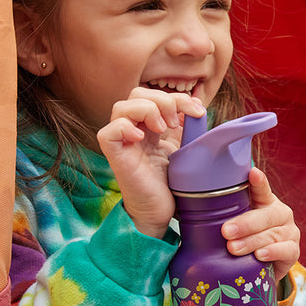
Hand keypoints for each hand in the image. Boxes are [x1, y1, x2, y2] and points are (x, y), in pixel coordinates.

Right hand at [97, 87, 204, 237]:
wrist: (161, 211)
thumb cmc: (170, 183)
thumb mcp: (184, 147)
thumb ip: (187, 126)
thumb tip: (195, 105)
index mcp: (149, 126)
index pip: (155, 95)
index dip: (177, 97)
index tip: (197, 111)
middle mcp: (133, 130)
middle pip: (137, 94)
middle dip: (163, 100)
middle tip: (176, 122)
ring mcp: (122, 142)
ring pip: (121, 107)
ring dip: (148, 110)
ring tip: (162, 129)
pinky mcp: (114, 156)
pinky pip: (108, 131)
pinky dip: (125, 128)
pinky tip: (141, 139)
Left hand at [221, 167, 299, 283]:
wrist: (260, 269)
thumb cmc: (242, 241)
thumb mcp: (232, 225)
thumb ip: (219, 213)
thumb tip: (183, 202)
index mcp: (264, 201)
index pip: (261, 188)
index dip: (258, 182)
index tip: (252, 174)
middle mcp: (280, 213)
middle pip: (267, 215)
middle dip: (245, 223)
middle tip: (225, 231)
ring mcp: (289, 232)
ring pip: (272, 234)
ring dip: (252, 241)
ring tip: (233, 248)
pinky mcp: (294, 251)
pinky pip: (286, 250)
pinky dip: (272, 252)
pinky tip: (259, 255)